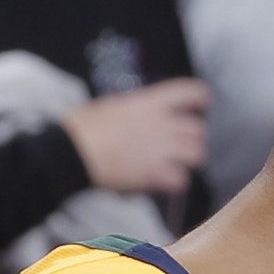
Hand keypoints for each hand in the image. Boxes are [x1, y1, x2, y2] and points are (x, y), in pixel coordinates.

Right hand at [63, 80, 211, 195]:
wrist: (73, 151)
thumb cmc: (86, 125)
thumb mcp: (115, 105)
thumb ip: (139, 109)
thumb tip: (147, 113)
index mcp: (151, 101)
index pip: (191, 92)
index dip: (200, 98)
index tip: (201, 104)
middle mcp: (162, 123)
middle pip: (198, 129)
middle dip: (192, 137)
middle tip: (180, 143)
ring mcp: (161, 149)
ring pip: (197, 154)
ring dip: (188, 159)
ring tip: (175, 162)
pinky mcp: (155, 174)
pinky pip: (181, 180)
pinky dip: (175, 181)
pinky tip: (164, 179)